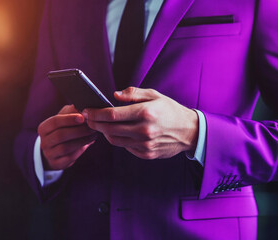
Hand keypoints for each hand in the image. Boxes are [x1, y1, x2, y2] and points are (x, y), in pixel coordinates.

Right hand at [38, 105, 96, 169]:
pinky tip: (88, 144)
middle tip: (92, 127)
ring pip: (66, 147)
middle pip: (61, 135)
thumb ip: (71, 111)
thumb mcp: (63, 119)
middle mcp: (44, 142)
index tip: (82, 117)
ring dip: (82, 140)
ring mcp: (49, 154)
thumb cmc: (62, 130)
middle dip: (79, 131)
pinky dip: (80, 150)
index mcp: (43, 128)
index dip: (69, 119)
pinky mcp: (57, 164)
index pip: (54, 122)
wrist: (54, 151)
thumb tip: (82, 105)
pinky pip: (69, 158)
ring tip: (93, 135)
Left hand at [82, 87, 198, 158]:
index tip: (87, 111)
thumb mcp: (154, 95)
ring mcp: (145, 144)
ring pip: (115, 140)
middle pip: (109, 129)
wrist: (189, 131)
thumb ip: (133, 94)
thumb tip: (114, 96)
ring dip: (104, 133)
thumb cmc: (170, 110)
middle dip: (95, 124)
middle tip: (88, 119)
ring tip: (101, 125)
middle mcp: (144, 130)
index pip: (112, 115)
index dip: (96, 113)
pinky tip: (118, 132)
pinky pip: (126, 147)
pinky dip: (119, 140)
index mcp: (145, 113)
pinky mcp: (146, 154)